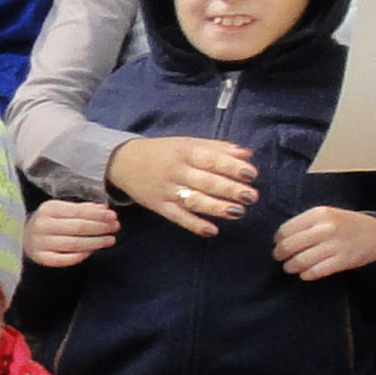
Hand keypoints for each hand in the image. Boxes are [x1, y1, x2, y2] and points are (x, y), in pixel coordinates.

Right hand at [26, 195, 118, 268]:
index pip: (79, 212)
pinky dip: (80, 256)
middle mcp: (42, 225)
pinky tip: (92, 251)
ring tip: (110, 240)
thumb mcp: (63, 210)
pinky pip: (64, 259)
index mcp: (48, 208)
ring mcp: (40, 243)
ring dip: (96, 242)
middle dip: (100, 228)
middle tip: (116, 228)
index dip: (98, 214)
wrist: (27, 238)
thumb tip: (104, 209)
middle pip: (78, 227)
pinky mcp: (41, 258)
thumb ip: (83, 209)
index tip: (113, 216)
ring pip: (74, 244)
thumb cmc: (51, 221)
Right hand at [106, 134, 257, 235]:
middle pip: (205, 181)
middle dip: (230, 189)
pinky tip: (211, 231)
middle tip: (251, 197)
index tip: (252, 174)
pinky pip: (177, 217)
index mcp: (185, 152)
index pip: (211, 159)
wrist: (123, 162)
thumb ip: (217, 148)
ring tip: (238, 212)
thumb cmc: (163, 152)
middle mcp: (176, 171)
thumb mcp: (188, 143)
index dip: (232, 167)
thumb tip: (247, 154)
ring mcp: (166, 190)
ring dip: (216, 208)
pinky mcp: (158, 206)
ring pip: (193, 200)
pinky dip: (193, 224)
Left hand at [271, 205, 375, 280]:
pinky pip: (315, 272)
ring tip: (291, 267)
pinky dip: (305, 275)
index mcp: (319, 214)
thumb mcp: (325, 215)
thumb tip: (278, 240)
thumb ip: (304, 224)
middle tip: (281, 258)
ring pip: (300, 261)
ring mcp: (335, 245)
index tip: (278, 244)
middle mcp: (326, 228)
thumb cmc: (344, 225)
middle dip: (280, 255)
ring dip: (290, 267)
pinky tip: (305, 273)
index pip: (285, 230)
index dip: (278, 240)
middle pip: (289, 246)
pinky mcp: (342, 260)